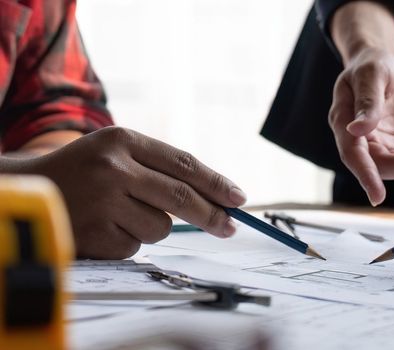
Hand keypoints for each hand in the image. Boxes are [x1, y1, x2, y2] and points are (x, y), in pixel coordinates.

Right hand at [15, 127, 246, 258]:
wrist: (27, 190)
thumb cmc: (84, 172)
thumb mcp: (116, 153)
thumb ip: (160, 169)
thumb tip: (217, 198)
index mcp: (122, 140)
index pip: (184, 164)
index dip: (216, 183)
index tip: (239, 198)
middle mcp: (112, 168)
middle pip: (181, 197)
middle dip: (211, 215)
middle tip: (229, 226)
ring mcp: (101, 202)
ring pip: (160, 227)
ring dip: (151, 226)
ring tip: (120, 213)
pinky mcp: (92, 234)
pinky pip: (134, 246)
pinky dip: (126, 241)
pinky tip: (103, 227)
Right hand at [329, 47, 393, 205]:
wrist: (377, 63)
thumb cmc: (370, 65)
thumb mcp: (371, 75)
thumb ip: (367, 102)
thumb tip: (357, 129)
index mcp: (345, 124)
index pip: (354, 156)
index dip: (365, 176)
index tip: (378, 197)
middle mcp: (362, 142)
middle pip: (389, 166)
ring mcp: (382, 146)